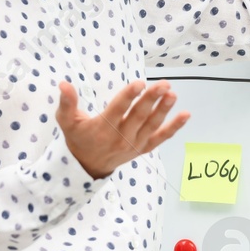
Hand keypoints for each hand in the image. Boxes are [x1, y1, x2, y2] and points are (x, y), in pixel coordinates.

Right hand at [56, 79, 190, 179]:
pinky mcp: (143, 148)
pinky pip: (161, 138)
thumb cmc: (78, 138)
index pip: (117, 110)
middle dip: (151, 100)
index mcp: (103, 128)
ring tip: (172, 94)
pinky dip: (174, 127)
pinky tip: (185, 114)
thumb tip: (64, 84)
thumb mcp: (67, 121)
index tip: (139, 84)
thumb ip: (66, 103)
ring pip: (151, 126)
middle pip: (138, 116)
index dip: (128, 97)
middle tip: (163, 84)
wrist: (88, 166)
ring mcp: (134, 144)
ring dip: (163, 110)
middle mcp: (120, 137)